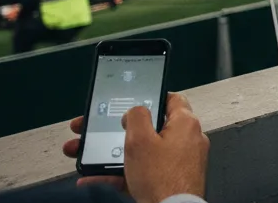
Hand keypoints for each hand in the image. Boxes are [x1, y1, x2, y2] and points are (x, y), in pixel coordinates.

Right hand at [62, 92, 208, 201]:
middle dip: (121, 131)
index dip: (150, 97)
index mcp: (185, 123)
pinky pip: (143, 172)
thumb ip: (137, 117)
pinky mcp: (171, 180)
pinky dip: (122, 174)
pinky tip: (96, 178)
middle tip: (101, 132)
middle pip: (151, 128)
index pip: (170, 100)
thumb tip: (136, 110)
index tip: (133, 102)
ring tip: (90, 156)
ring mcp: (180, 162)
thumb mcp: (140, 141)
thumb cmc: (162, 179)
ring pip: (143, 152)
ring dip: (115, 154)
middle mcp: (187, 140)